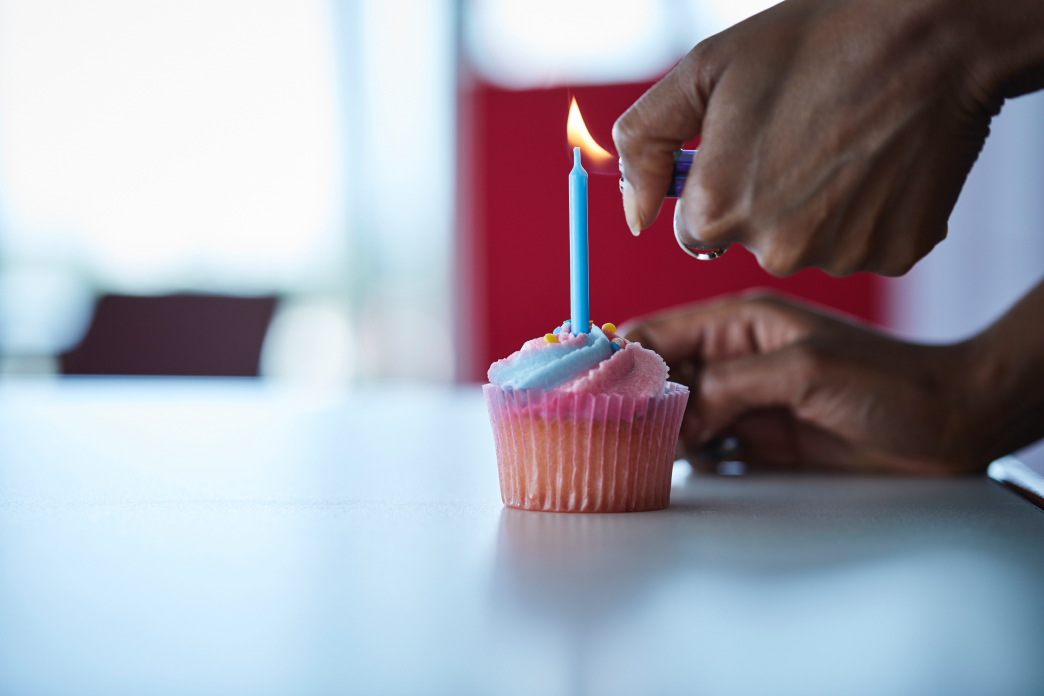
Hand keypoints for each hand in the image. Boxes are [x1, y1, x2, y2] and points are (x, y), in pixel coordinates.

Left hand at [613, 0, 1043, 275]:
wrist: (932, 36)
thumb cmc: (812, 43)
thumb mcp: (701, 71)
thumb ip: (643, 145)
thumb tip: (633, 216)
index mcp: (717, 210)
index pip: (695, 231)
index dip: (721, 185)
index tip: (752, 147)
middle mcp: (774, 249)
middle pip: (751, 242)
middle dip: (766, 199)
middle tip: (804, 136)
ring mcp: (838, 255)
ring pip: (807, 244)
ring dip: (817, 208)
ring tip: (845, 144)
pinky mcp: (894, 253)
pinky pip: (861, 243)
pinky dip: (867, 213)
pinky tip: (879, 164)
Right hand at [623, 293, 983, 473]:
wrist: (947, 425)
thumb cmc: (888, 382)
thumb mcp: (805, 369)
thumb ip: (734, 384)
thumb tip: (681, 411)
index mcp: (741, 324)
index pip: (660, 331)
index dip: (621, 353)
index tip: (588, 382)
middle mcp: (735, 360)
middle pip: (660, 376)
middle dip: (631, 399)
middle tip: (603, 429)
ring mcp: (744, 401)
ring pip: (676, 414)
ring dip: (654, 431)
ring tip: (628, 453)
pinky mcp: (757, 440)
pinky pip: (703, 446)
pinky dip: (681, 457)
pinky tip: (668, 469)